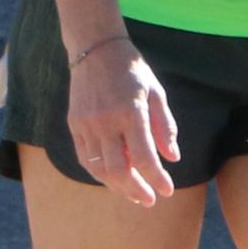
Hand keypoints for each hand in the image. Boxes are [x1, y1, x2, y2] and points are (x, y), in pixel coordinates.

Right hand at [65, 34, 180, 205]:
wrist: (95, 48)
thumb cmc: (131, 70)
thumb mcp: (156, 92)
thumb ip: (165, 126)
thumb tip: (173, 157)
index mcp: (131, 113)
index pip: (145, 158)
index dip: (157, 179)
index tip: (167, 191)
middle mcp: (106, 122)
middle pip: (119, 170)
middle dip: (136, 190)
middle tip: (149, 200)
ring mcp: (87, 124)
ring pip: (99, 169)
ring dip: (118, 187)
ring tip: (133, 193)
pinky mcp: (74, 124)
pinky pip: (84, 158)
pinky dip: (99, 173)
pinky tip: (113, 178)